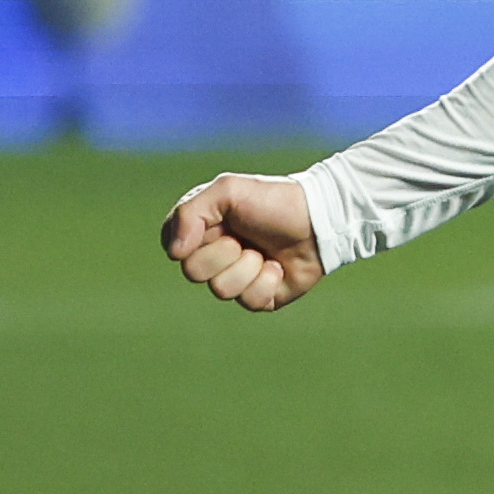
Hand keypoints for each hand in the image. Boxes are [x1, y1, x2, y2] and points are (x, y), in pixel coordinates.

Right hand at [161, 173, 324, 311]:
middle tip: (246, 238)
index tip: (220, 223)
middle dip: (225, 253)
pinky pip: (250, 302)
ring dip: (249, 267)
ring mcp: (237, 279)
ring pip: (221, 290)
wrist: (319, 219)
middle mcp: (214, 258)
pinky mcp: (261, 297)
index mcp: (200, 233)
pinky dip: (267, 282)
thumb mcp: (227, 191)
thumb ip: (189, 213)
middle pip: (194, 272)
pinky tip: (279, 267)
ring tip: (265, 252)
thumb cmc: (273, 201)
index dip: (197, 238)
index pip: (176, 249)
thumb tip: (174, 254)